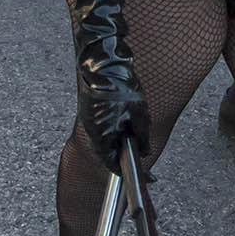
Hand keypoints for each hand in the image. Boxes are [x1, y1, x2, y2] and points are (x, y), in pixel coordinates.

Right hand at [77, 51, 150, 170]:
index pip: (112, 164)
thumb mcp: (140, 114)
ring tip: (134, 118)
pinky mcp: (89, 107)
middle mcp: (92, 130)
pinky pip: (104, 121)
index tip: (143, 174)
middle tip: (141, 141)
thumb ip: (143, 136)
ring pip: (108, 134)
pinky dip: (116, 121)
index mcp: (101, 137)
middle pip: (110, 149)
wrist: (103, 61)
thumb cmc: (119, 86)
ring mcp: (89, 118)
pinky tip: (125, 110)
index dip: (129, 171)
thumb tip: (145, 150)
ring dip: (121, 132)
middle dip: (127, 147)